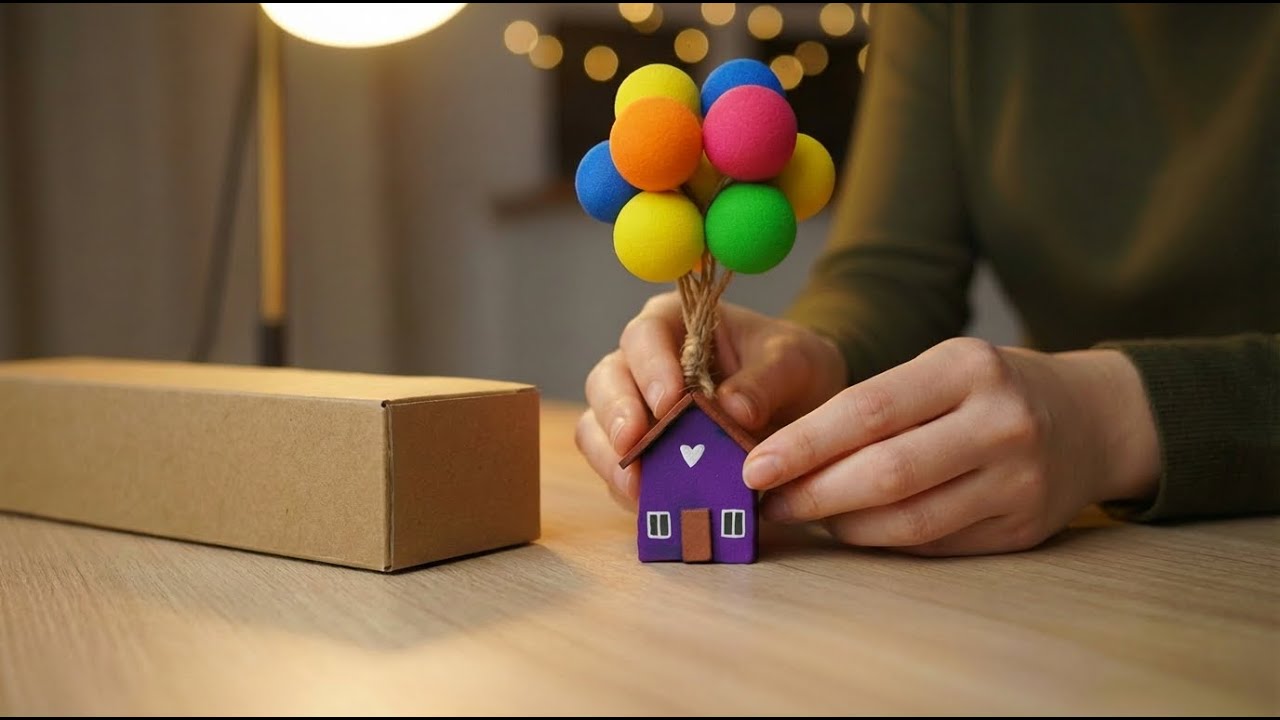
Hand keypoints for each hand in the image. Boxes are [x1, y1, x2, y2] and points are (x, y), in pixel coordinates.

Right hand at [575, 292, 846, 507]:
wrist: (802, 407)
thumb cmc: (789, 368)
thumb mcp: (793, 362)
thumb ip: (766, 380)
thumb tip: (732, 408)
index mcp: (673, 325)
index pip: (645, 336)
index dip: (649, 367)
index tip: (669, 401)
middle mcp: (643, 365)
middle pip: (606, 381)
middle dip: (615, 414)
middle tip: (633, 444)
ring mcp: (636, 412)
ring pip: (597, 427)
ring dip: (610, 457)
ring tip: (636, 484)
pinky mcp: (642, 455)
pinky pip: (619, 471)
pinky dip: (629, 488)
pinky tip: (649, 502)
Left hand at [743, 338, 1160, 555]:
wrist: (1090, 420)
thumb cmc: (987, 390)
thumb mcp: (941, 369)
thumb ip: (873, 406)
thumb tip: (782, 454)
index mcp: (968, 368)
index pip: (867, 410)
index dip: (803, 444)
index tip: (755, 466)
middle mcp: (1000, 423)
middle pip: (885, 473)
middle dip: (813, 493)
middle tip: (768, 501)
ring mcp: (1018, 481)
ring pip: (908, 520)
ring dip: (842, 524)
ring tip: (803, 515)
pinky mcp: (1021, 529)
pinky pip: (933, 544)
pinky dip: (882, 540)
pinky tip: (852, 528)